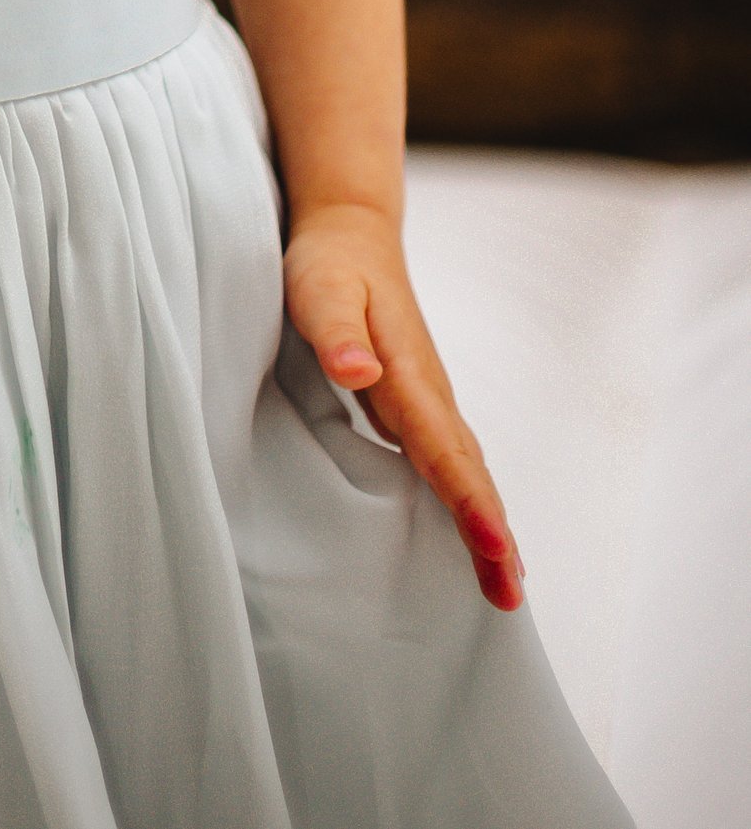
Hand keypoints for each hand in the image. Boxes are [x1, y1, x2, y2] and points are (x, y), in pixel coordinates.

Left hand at [285, 203, 523, 611]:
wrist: (352, 233)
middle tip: (509, 597)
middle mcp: (428, 394)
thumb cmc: (331, 264)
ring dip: (489, 527)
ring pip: (467, 471)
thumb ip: (338, 331)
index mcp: (408, 374)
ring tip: (507, 587)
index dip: (468, 500)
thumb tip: (361, 371)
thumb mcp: (321, 289)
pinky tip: (478, 536)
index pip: (442, 447)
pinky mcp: (417, 405)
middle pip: (469, 472)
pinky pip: (453, 464)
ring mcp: (428, 401)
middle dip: (492, 534)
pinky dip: (472, 504)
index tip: (494, 547)